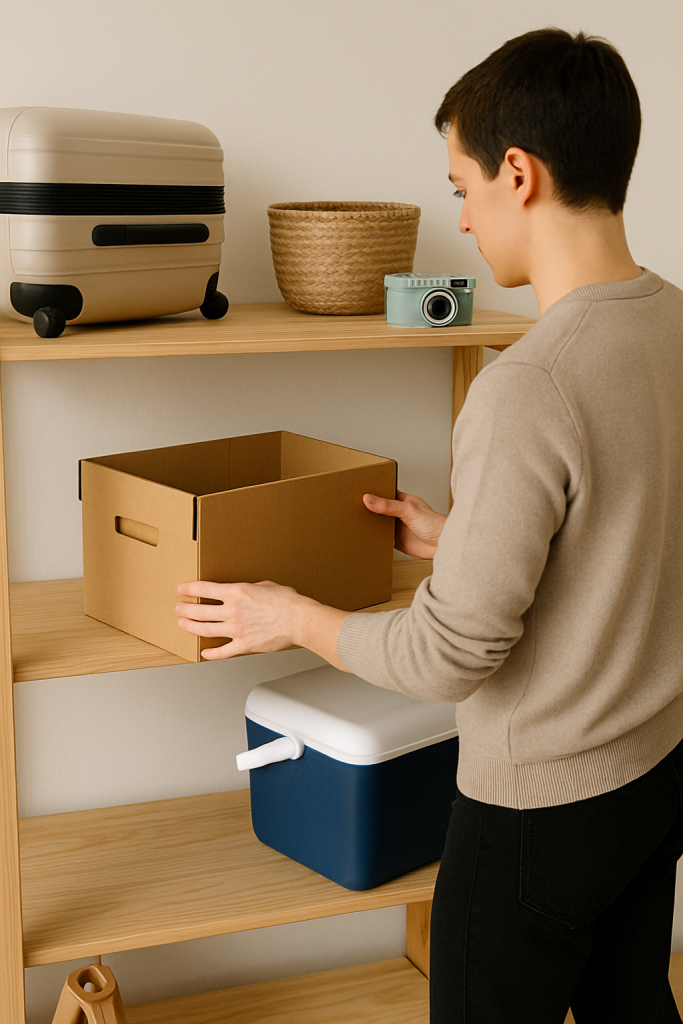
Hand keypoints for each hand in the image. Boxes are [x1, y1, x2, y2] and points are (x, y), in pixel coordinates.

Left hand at [175, 580, 349, 666]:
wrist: (299, 620)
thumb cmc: (286, 601)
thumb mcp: (263, 585)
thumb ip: (246, 588)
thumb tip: (239, 591)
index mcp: (236, 592)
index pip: (204, 589)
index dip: (189, 589)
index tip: (181, 589)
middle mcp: (233, 611)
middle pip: (200, 611)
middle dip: (185, 609)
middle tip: (179, 608)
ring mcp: (237, 629)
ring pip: (206, 630)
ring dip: (191, 627)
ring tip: (183, 625)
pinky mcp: (244, 645)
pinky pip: (223, 651)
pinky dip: (212, 653)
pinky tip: (205, 652)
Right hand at [363, 490, 445, 559]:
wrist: (442, 545)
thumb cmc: (434, 523)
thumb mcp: (408, 510)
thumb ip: (388, 505)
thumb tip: (369, 499)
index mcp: (401, 499)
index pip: (382, 493)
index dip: (371, 492)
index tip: (357, 492)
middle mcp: (396, 512)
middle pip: (377, 509)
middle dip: (367, 510)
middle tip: (352, 508)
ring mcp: (395, 526)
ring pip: (377, 525)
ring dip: (370, 526)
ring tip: (356, 523)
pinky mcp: (394, 540)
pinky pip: (380, 539)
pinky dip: (374, 539)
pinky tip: (367, 538)